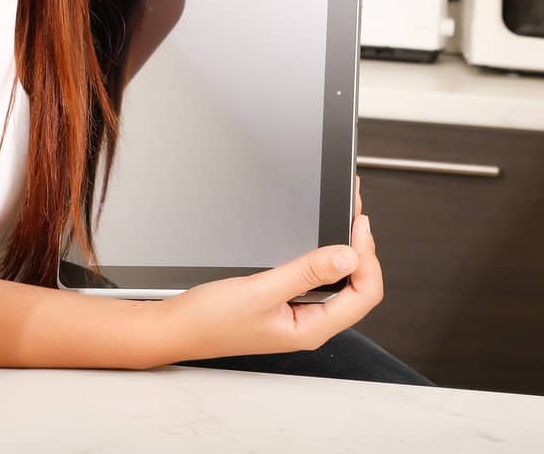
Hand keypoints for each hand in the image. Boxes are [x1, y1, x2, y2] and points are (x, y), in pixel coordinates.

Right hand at [160, 175, 382, 359]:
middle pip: (358, 286)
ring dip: (345, 250)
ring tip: (346, 219)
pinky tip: (320, 239)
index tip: (358, 224)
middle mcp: (310, 323)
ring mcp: (299, 313)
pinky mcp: (285, 302)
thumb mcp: (261, 290)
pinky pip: (317, 279)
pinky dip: (324, 255)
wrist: (175, 327)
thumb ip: (306, 272)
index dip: (368, 256)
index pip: (365, 294)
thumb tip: (349, 255)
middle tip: (355, 214)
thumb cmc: (209, 320)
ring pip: (340, 281)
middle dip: (362, 249)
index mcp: (311, 329)